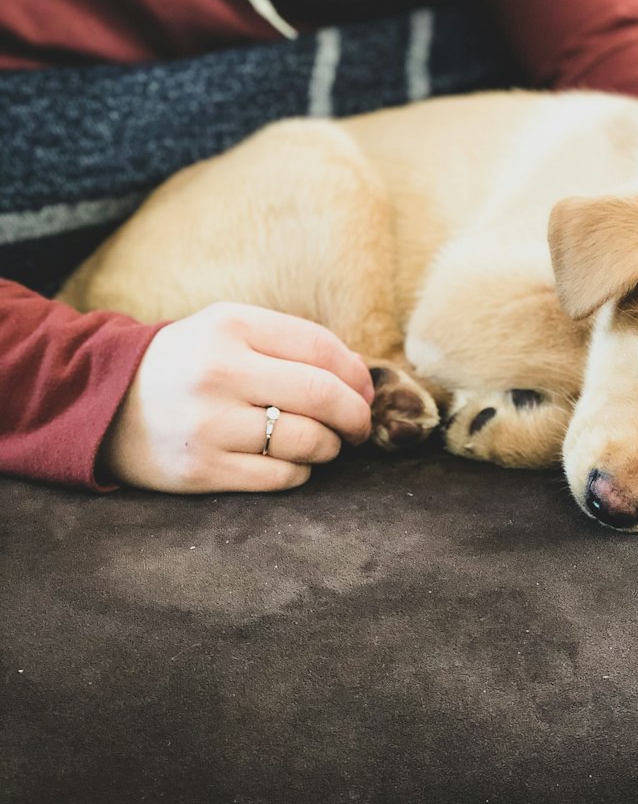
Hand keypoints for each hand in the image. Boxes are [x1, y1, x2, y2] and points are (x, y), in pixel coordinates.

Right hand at [99, 302, 374, 493]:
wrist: (107, 401)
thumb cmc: (189, 363)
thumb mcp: (230, 329)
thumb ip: (291, 342)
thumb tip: (361, 376)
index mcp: (231, 326)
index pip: (322, 348)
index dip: (357, 373)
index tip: (364, 390)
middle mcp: (219, 373)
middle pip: (323, 396)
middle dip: (356, 416)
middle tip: (360, 426)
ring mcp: (208, 425)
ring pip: (307, 441)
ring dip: (330, 447)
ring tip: (325, 443)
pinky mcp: (201, 470)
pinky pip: (281, 476)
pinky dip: (301, 471)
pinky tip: (293, 462)